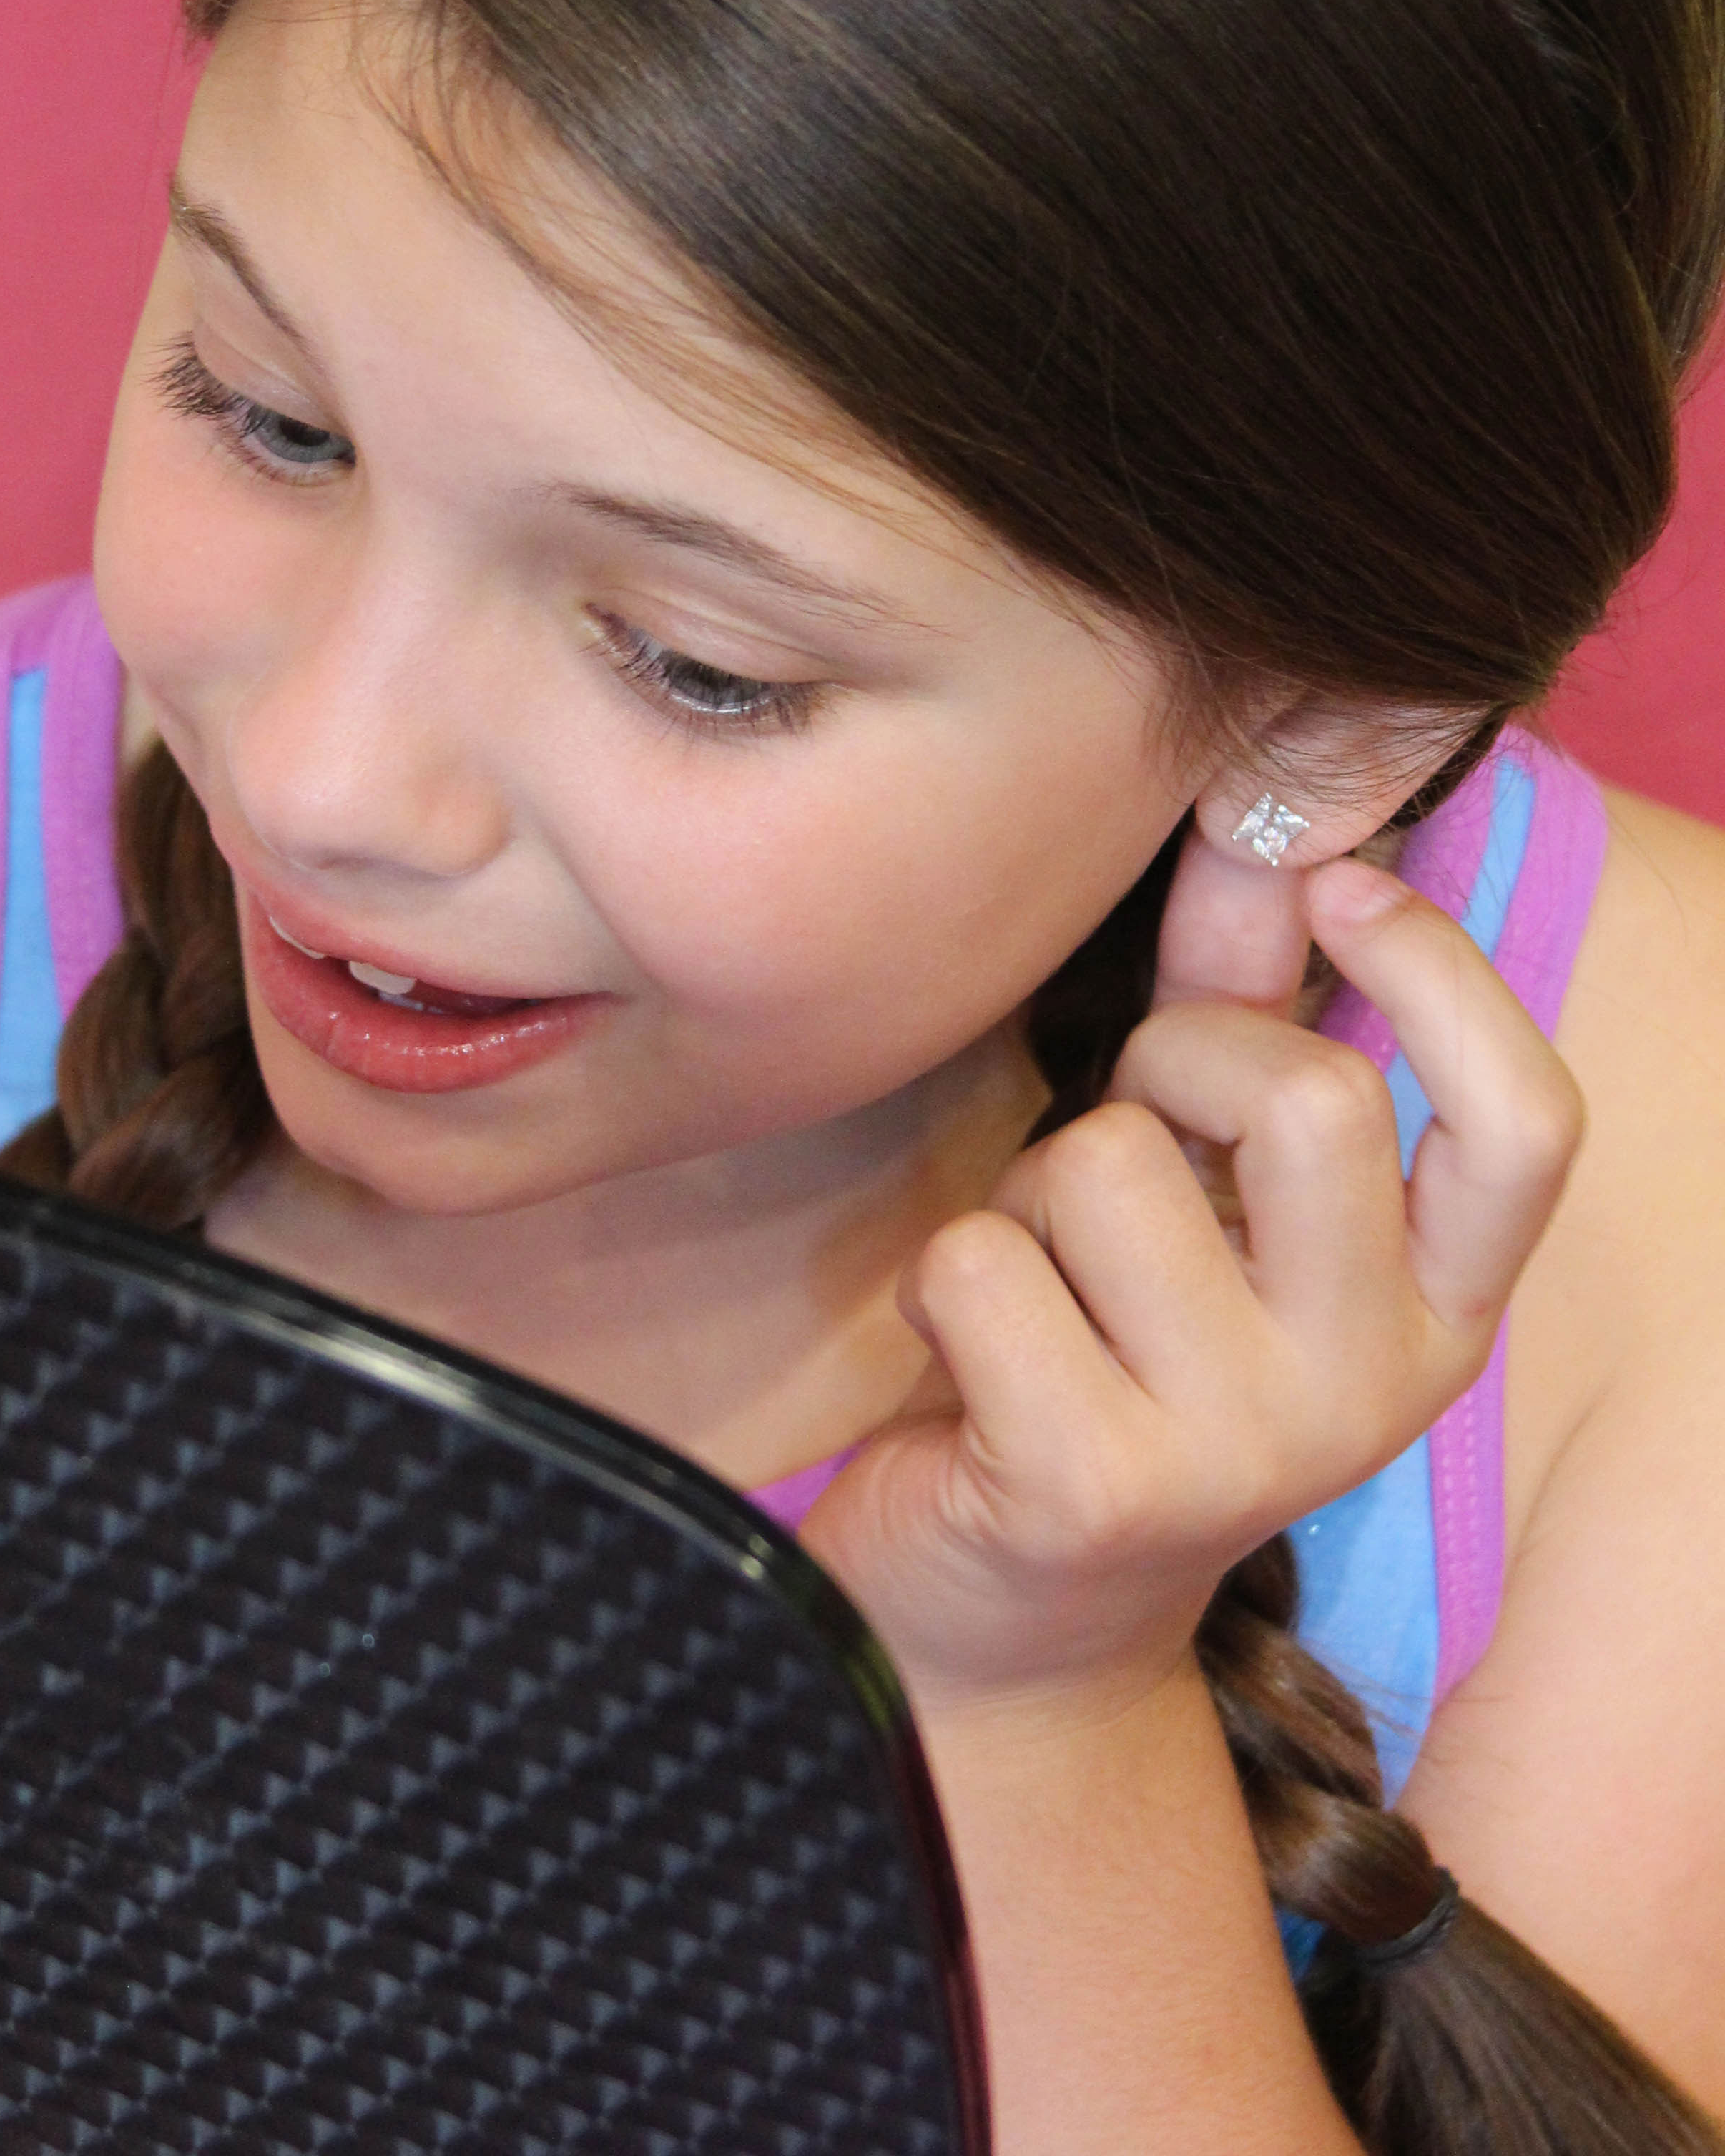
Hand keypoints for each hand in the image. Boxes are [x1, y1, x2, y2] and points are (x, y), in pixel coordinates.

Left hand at [802, 823, 1583, 1720]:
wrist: (1007, 1621)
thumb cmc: (1103, 1364)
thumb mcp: (1196, 1204)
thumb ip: (1233, 1026)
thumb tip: (1257, 848)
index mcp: (1433, 1312)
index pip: (1526, 1127)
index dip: (1447, 976)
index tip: (1341, 888)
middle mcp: (1372, 1387)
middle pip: (1309, 1101)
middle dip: (1170, 1063)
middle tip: (1119, 1139)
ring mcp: (1240, 1449)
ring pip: (1106, 1165)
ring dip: (1028, 1192)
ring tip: (1033, 1284)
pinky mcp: (1090, 1484)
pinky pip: (982, 1260)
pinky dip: (942, 1279)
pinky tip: (967, 1360)